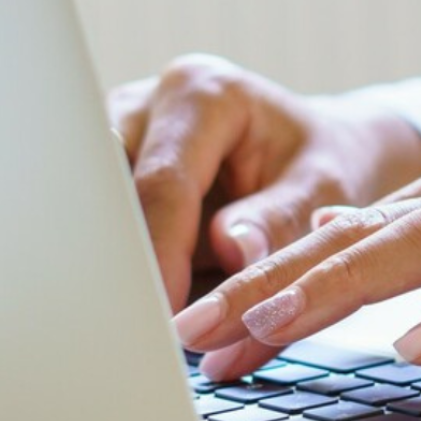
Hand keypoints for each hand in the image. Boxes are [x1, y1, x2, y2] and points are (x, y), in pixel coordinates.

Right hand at [107, 54, 420, 314]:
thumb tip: (233, 250)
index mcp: (203, 94)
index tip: (164, 315)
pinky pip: (103, 230)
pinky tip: (153, 299)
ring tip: (155, 316)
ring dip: (125, 268)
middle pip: (111, 196)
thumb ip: (280, 218)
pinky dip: (130, 269)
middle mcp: (149, 106)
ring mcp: (120, 138)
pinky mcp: (108, 174)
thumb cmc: (322, 163)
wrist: (317, 150)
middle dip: (126, 264)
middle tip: (146, 327)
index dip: (158, 254)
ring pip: (97, 217)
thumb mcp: (323, 187)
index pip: (162, 182)